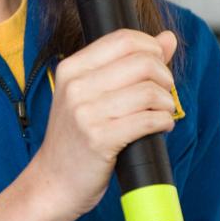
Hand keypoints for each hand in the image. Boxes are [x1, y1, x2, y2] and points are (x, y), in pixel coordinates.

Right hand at [0, 27, 176, 220]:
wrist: (52, 182)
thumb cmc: (75, 139)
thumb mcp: (92, 94)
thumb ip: (129, 63)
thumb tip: (168, 38)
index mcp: (71, 69)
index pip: (123, 39)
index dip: (152, 48)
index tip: (159, 64)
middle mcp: (76, 87)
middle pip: (141, 62)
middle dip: (164, 76)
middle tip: (164, 93)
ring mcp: (86, 113)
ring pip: (148, 91)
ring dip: (166, 102)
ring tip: (163, 112)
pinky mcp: (99, 139)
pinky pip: (147, 119)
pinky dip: (163, 121)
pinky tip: (160, 126)